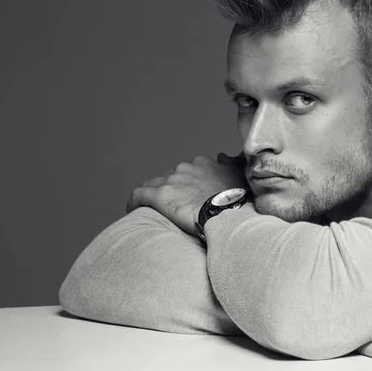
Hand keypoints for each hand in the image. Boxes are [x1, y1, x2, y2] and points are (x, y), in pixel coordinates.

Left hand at [126, 153, 246, 233]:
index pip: (187, 171)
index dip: (185, 184)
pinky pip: (139, 194)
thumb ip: (230, 164)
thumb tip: (222, 156)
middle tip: (174, 207)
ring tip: (152, 211)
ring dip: (153, 195)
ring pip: (154, 184)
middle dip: (170, 190)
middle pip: (171, 177)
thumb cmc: (236, 200)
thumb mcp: (239, 177)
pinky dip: (134, 201)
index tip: (187, 196)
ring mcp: (171, 180)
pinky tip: (132, 210)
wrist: (226, 214)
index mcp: (202, 163)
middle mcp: (185, 168)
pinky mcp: (159, 194)